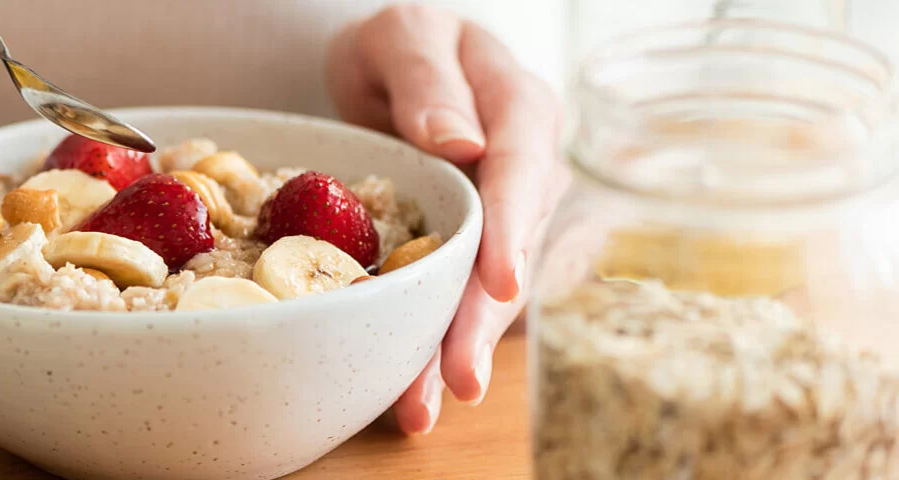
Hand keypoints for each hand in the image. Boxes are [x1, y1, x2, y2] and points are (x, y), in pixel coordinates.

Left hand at [326, 4, 568, 434]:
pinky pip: (461, 296)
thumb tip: (462, 142)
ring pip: (489, 288)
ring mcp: (505, 214)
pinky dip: (436, 341)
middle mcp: (526, 169)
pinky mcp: (476, 247)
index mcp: (520, 108)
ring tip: (422, 406)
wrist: (392, 64)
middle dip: (483, 318)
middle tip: (458, 377)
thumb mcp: (403, 32)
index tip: (501, 282)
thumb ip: (427, 78)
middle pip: (512, 248)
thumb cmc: (402, 41)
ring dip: (457, 347)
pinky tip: (412, 389)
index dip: (513, 229)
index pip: (522, 171)